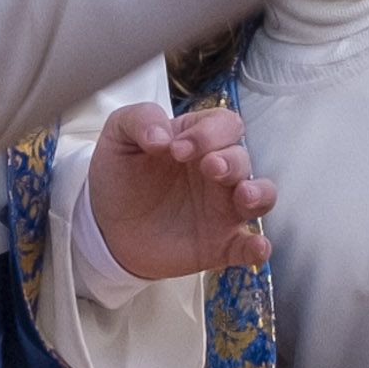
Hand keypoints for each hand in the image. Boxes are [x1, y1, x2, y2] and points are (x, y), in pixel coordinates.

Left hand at [87, 102, 268, 286]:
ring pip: (262, 196)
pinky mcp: (220, 244)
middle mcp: (217, 173)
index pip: (224, 125)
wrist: (106, 225)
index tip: (177, 148)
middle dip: (231, 160)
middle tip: (209, 166)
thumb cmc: (120, 175)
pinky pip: (248, 246)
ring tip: (244, 196)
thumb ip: (139, 120)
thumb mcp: (119, 136)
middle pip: (242, 158)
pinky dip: (257, 247)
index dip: (208, 132)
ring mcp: (223, 209)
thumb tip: (161, 134)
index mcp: (199, 141)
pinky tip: (256, 247)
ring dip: (259, 193)